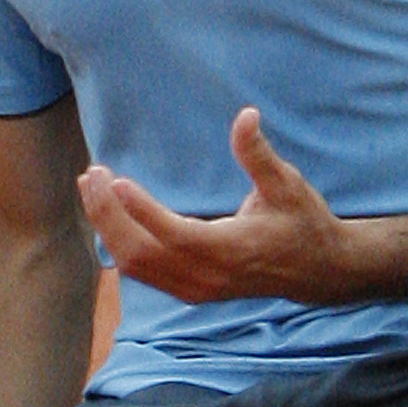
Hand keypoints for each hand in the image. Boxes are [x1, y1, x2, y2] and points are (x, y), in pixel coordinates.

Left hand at [76, 109, 373, 306]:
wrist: (317, 272)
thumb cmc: (303, 222)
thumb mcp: (288, 184)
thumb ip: (259, 155)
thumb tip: (246, 116)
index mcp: (231, 249)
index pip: (175, 234)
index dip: (141, 210)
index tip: (115, 180)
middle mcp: (207, 275)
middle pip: (141, 252)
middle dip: (109, 214)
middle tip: (92, 174)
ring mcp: (195, 288)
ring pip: (135, 265)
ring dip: (107, 227)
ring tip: (90, 187)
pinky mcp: (189, 291)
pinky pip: (142, 272)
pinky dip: (118, 244)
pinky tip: (108, 214)